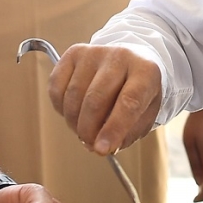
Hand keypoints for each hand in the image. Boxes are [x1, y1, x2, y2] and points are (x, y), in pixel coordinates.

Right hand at [48, 44, 163, 153]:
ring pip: (74, 95)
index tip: (101, 150)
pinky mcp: (74, 53)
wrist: (132, 61)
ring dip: (74, 122)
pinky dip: (60, 108)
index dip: (113, 129)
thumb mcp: (145, 114)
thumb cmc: (138, 92)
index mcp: (146, 71)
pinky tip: (74, 112)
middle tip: (90, 144)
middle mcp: (121, 56)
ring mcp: (95, 52)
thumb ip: (127, 133)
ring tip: (84, 129)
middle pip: (95, 99)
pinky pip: (57, 87)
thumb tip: (102, 147)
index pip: (128, 102)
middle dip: (88, 130)